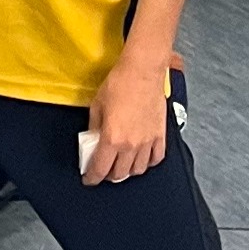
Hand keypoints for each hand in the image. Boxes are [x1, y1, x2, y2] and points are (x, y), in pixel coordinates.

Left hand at [83, 49, 171, 184]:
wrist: (143, 71)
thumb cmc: (120, 83)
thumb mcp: (97, 105)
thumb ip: (94, 127)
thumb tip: (93, 139)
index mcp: (112, 138)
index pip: (100, 169)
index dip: (92, 177)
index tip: (89, 178)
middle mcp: (131, 145)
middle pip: (119, 174)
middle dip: (108, 175)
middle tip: (103, 170)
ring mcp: (148, 142)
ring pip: (138, 170)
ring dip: (127, 171)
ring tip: (121, 165)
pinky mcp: (160, 135)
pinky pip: (155, 158)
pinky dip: (147, 163)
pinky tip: (141, 159)